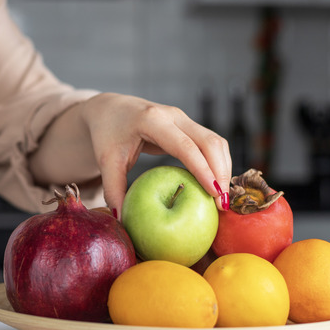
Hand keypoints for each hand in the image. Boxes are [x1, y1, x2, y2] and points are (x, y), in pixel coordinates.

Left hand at [80, 92, 231, 213]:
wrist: (110, 109)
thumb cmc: (107, 134)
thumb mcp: (106, 160)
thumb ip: (113, 189)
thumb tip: (121, 220)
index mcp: (152, 120)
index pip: (185, 146)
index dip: (203, 169)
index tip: (214, 194)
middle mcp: (173, 116)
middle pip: (210, 142)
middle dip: (221, 173)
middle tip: (222, 205)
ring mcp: (184, 119)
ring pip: (216, 142)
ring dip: (223, 169)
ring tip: (222, 201)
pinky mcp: (188, 126)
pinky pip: (211, 144)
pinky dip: (217, 164)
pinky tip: (216, 187)